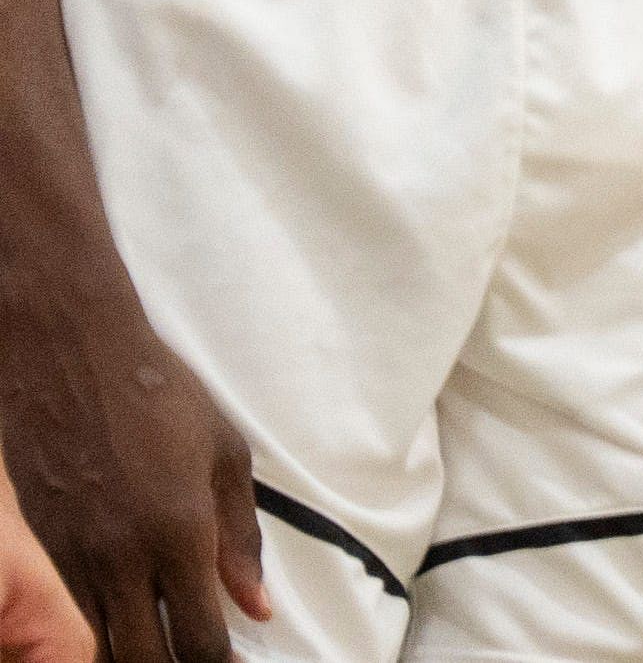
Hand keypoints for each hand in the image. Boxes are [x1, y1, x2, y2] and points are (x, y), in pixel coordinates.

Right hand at [0, 287, 264, 662]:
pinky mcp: (40, 547)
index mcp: (178, 533)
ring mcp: (70, 557)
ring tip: (159, 646)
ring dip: (129, 655)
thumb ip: (241, 539)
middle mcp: (119, 557)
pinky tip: (117, 620)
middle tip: (198, 659)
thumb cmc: (157, 394)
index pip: (199, 639)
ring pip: (95, 646)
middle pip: (141, 659)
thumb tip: (257, 605)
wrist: (72, 355)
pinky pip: (66, 612)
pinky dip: (91, 630)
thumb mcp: (225, 456)